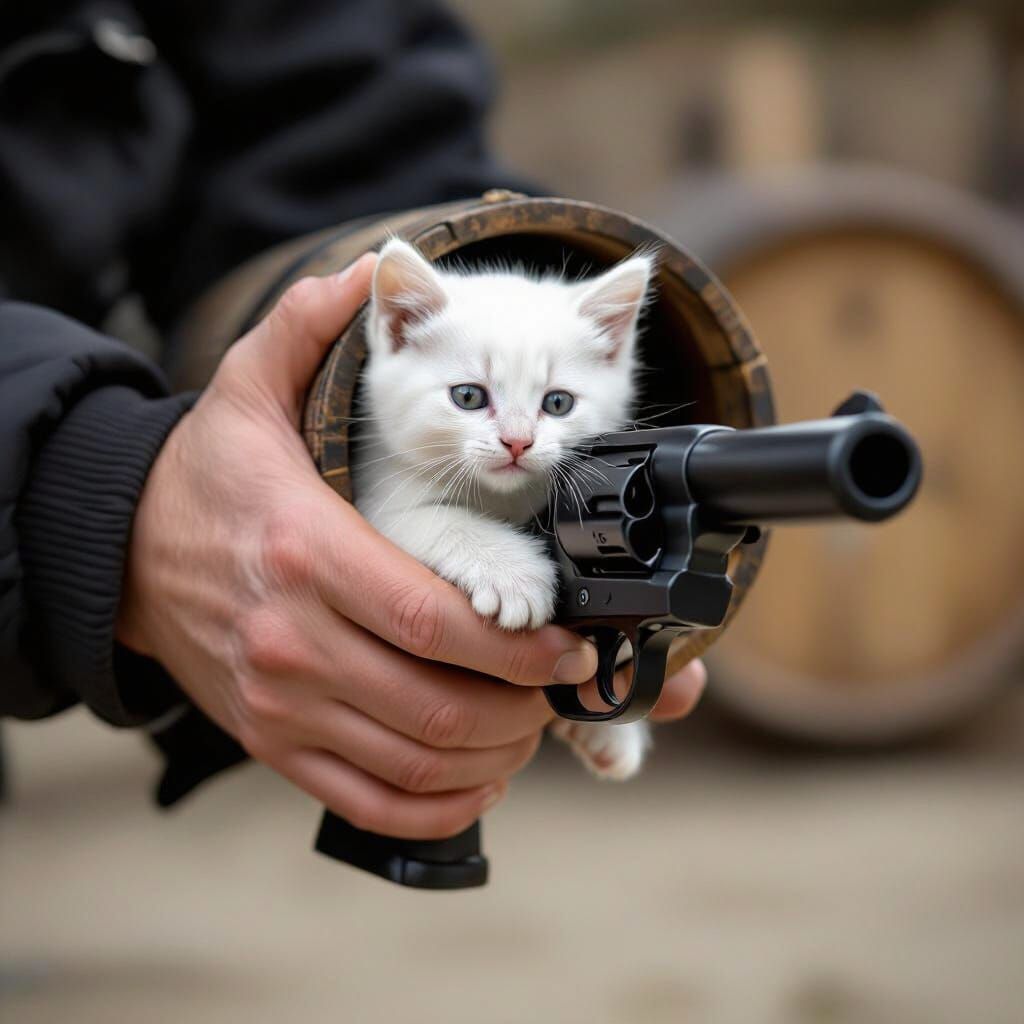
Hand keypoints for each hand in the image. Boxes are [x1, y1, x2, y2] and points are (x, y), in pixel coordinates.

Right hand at [117, 255, 599, 839]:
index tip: (569, 644)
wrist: (121, 555)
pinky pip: (370, 799)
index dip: (518, 645)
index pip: (434, 620)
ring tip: (526, 722)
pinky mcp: (273, 742)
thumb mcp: (242, 389)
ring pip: (415, 761)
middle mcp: (293, 641)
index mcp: (305, 553)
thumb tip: (376, 264)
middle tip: (559, 683)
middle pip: (438, 706)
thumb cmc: (203, 479)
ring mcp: (281, 704)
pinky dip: (438, 803)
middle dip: (522, 707)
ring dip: (493, 755)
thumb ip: (309, 329)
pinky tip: (473, 774)